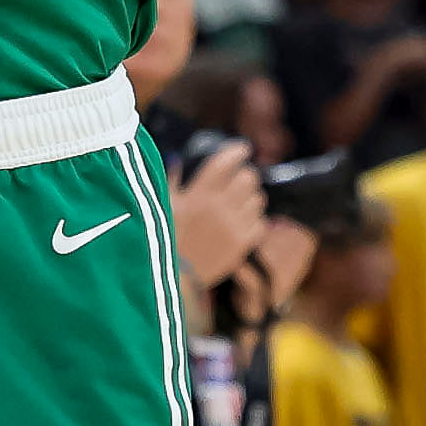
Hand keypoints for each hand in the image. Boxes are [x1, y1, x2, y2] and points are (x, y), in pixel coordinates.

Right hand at [171, 136, 266, 292]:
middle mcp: (219, 208)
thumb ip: (171, 180)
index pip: (225, 163)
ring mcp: (233, 226)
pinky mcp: (242, 244)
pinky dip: (255, 220)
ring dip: (251, 197)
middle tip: (241, 178)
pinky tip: (244, 221)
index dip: (237, 152)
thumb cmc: (166, 237)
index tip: (243, 149)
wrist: (177, 276)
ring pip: (258, 199)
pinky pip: (261, 223)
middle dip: (246, 175)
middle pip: (248, 178)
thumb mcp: (164, 205)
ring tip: (241, 202)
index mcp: (199, 195)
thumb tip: (176, 159)